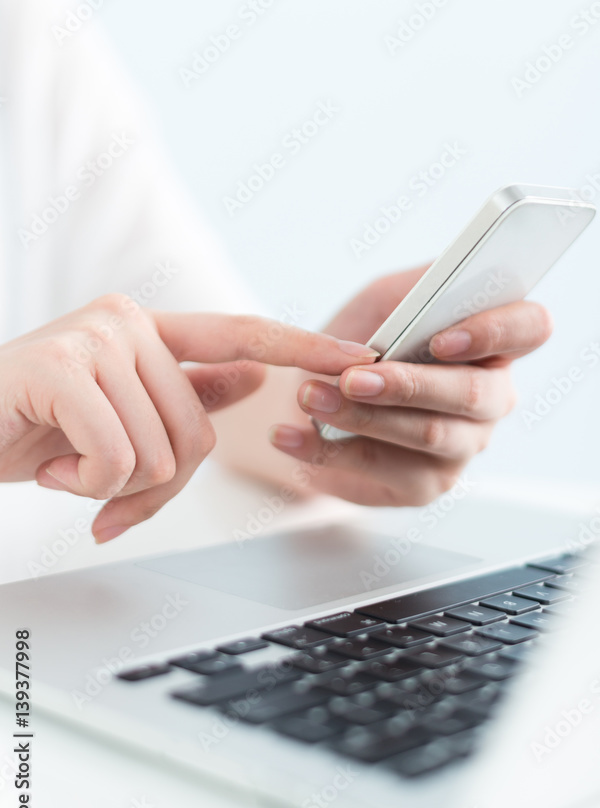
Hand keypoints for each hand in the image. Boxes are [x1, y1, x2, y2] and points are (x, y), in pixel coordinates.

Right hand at [0, 293, 375, 540]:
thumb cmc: (32, 429)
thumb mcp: (114, 415)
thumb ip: (183, 394)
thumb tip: (256, 379)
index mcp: (147, 330)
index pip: (241, 335)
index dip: (304, 348)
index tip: (360, 357)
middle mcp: (127, 321)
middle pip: (199, 433)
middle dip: (153, 482)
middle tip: (95, 476)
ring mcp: (95, 338)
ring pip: (161, 453)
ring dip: (112, 485)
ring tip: (65, 461)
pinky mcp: (61, 366)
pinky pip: (117, 458)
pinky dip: (85, 485)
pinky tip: (48, 464)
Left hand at [269, 267, 552, 505]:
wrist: (310, 395)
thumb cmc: (358, 342)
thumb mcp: (384, 299)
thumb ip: (415, 288)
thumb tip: (440, 281)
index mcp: (494, 342)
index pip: (531, 327)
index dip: (495, 332)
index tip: (441, 339)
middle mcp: (490, 397)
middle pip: (474, 394)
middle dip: (408, 385)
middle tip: (352, 377)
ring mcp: (463, 444)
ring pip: (428, 436)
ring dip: (363, 416)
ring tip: (310, 397)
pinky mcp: (424, 484)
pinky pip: (383, 471)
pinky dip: (329, 452)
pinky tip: (292, 435)